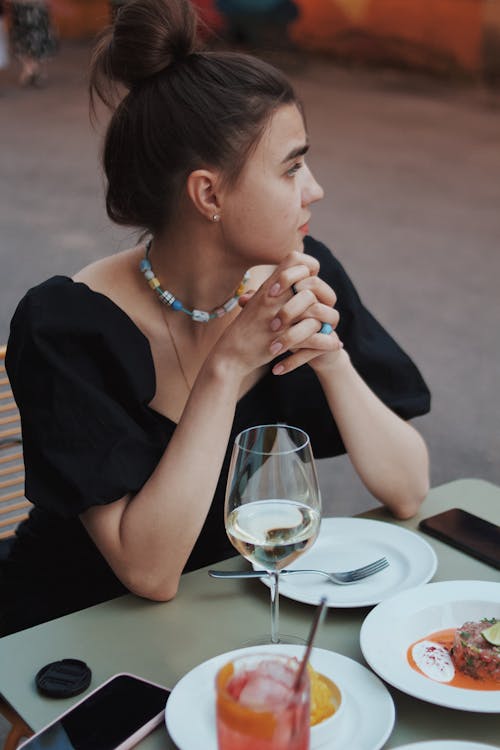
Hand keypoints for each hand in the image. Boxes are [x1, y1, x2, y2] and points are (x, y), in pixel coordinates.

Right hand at [215, 252, 341, 377]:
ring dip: (328, 319)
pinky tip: (335, 344)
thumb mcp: (257, 302)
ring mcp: (278, 317)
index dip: (309, 268)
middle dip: (326, 296)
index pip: (296, 259)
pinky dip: (327, 341)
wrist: (230, 353)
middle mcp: (274, 297)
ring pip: (316, 309)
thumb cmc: (246, 328)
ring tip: (330, 327)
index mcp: (270, 285)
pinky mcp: (282, 339)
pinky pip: (314, 335)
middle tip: (327, 307)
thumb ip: (273, 289)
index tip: (311, 283)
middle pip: (312, 284)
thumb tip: (291, 279)